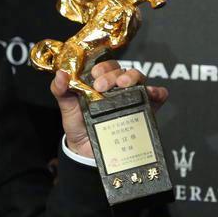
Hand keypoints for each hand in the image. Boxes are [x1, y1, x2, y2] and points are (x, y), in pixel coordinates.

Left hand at [50, 60, 168, 158]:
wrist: (86, 150)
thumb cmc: (78, 124)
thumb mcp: (66, 106)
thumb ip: (60, 89)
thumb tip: (61, 74)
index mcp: (101, 81)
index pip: (107, 66)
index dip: (102, 67)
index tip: (94, 76)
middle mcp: (118, 87)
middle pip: (123, 71)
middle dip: (114, 75)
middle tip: (102, 86)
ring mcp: (132, 98)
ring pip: (140, 79)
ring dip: (134, 78)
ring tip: (124, 86)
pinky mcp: (144, 111)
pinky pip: (157, 97)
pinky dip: (157, 92)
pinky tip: (152, 94)